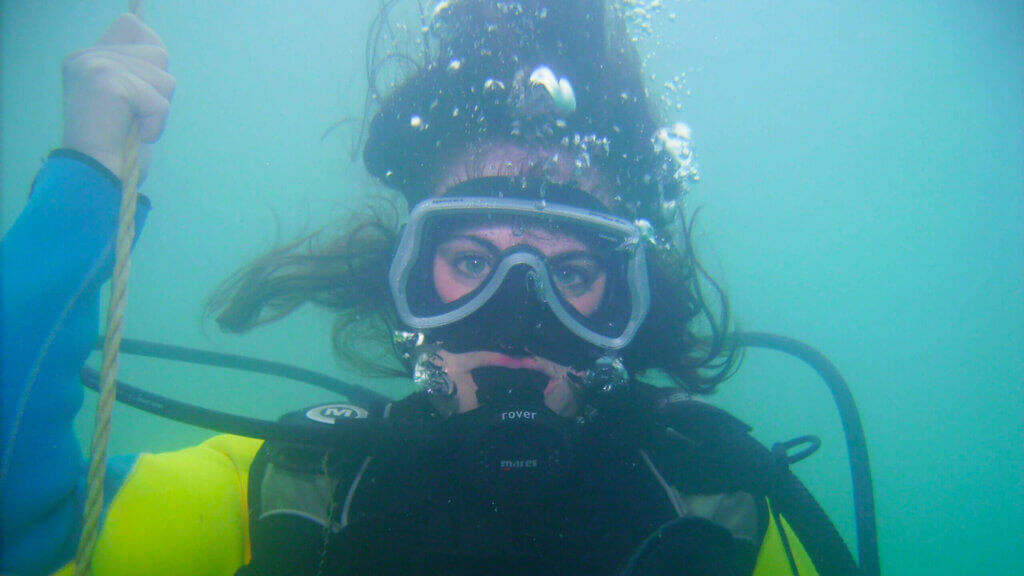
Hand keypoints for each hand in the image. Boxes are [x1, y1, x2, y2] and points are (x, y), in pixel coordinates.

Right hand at [62, 13, 174, 181]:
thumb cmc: (116, 147)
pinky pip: (159, 101)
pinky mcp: (108, 81)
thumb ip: (138, 72)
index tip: (143, 87)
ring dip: (158, 110)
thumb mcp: (128, 101)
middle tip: (133, 116)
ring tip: (132, 125)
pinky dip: (156, 125)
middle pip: (158, 53)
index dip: (150, 53)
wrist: (95, 174)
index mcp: (87, 57)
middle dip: (159, 91)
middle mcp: (86, 56)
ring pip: (165, 77)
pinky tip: (134, 135)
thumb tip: (160, 52)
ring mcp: (95, 66)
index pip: (132, 26)